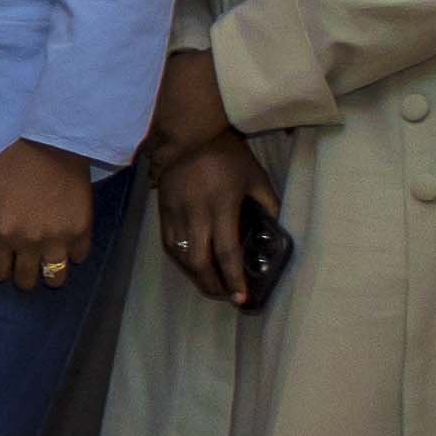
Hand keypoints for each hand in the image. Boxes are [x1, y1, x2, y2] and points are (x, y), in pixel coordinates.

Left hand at [0, 139, 98, 294]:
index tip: (2, 259)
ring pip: (55, 279)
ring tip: (44, 259)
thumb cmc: (12, 168)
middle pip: (26, 282)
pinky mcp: (83, 231)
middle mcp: (32, 242)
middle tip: (22, 259)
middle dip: (20, 274)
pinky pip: (79, 258)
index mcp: (4, 233)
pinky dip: (71, 254)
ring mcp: (60, 239)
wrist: (53, 148)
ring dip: (47, 273)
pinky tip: (63, 241)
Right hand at [154, 135, 273, 305]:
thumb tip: (273, 228)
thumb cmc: (228, 156)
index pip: (227, 252)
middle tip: (226, 296)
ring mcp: (175, 214)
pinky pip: (169, 244)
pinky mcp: (162, 212)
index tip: (241, 298)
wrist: (188, 137)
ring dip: (196, 276)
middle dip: (212, 285)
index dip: (234, 278)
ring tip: (211, 285)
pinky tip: (192, 266)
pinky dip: (181, 261)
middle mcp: (195, 215)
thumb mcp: (257, 178)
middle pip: (199, 261)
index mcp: (221, 207)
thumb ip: (268, 204)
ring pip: (181, 257)